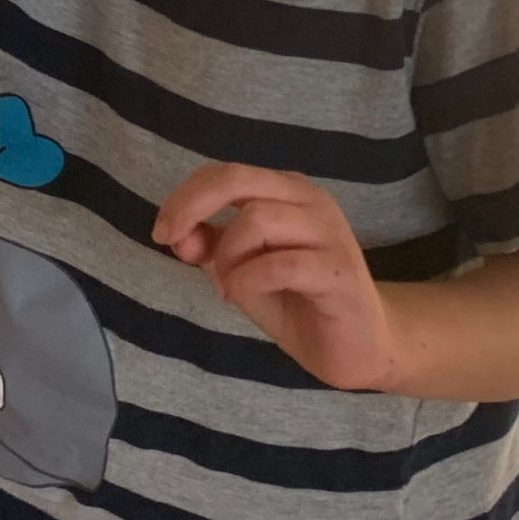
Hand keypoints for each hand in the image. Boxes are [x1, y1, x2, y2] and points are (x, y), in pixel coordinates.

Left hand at [153, 164, 396, 390]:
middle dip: (192, 207)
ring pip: (257, 220)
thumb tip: (177, 234)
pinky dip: (248, 280)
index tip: (162, 233)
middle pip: (238, 179)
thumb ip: (209, 247)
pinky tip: (240, 296)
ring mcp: (329, 233)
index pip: (225, 173)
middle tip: (173, 243)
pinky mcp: (339, 271)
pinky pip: (281, 263)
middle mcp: (310, 201)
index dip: (185, 197)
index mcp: (286, 192)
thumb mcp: (239, 271)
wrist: (356, 346)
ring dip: (229, 256)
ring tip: (230, 286)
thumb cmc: (296, 301)